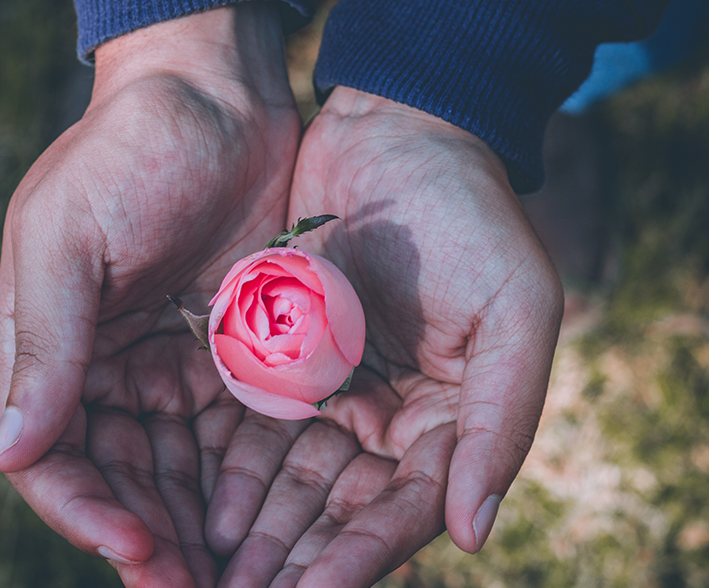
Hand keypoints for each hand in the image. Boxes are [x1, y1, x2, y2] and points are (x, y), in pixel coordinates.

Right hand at [0, 6, 299, 586]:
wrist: (215, 96)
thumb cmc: (128, 153)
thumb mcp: (68, 239)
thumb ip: (43, 346)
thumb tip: (9, 454)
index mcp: (50, 348)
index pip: (53, 457)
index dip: (86, 511)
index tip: (136, 547)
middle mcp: (106, 371)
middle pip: (122, 480)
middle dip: (153, 540)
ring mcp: (170, 367)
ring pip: (179, 473)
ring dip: (200, 529)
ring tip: (240, 578)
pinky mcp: (231, 357)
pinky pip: (231, 435)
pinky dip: (242, 482)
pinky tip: (269, 521)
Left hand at [206, 87, 563, 586]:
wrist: (397, 133)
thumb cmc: (471, 216)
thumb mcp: (515, 312)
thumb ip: (501, 423)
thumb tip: (472, 534)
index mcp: (450, 421)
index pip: (401, 512)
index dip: (355, 560)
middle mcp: (389, 421)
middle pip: (336, 513)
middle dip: (288, 562)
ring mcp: (333, 392)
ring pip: (287, 485)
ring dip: (249, 533)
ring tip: (202, 573)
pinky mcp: (282, 360)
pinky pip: (251, 430)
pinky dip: (225, 472)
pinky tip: (193, 509)